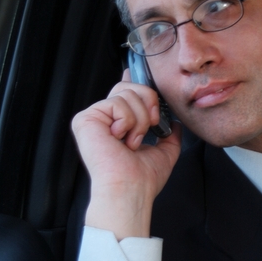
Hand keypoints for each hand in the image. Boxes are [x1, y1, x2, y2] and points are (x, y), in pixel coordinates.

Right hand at [71, 69, 181, 239]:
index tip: (133, 71)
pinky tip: (122, 140)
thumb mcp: (164, 153)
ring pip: (126, 94)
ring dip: (140, 120)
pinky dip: (128, 122)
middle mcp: (104, 119)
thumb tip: (174, 123)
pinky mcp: (86, 119)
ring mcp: (93, 118)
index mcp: (119, 124)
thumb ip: (169, 136)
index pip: (123, 94)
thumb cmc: (144, 178)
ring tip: (132, 142)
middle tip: (150, 125)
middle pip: (128, 87)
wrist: (132, 189)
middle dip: (149, 103)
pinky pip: (117, 103)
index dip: (132, 81)